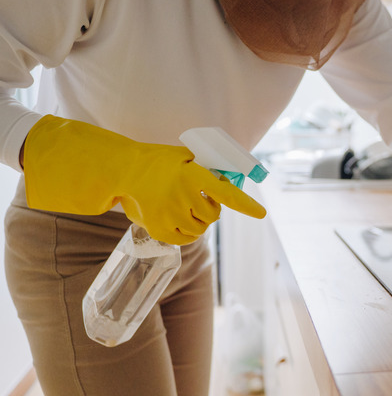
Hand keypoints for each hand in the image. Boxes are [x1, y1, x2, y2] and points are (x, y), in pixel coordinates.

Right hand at [23, 115, 265, 244]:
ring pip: (201, 229)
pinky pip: (186, 239)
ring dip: (199, 220)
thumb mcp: (187, 156)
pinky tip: (179, 219)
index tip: (261, 213)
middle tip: (197, 197)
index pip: (225, 192)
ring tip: (184, 206)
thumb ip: (210, 167)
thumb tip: (233, 179)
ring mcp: (169, 214)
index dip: (245, 204)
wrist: (126, 169)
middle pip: (213, 215)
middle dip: (210, 208)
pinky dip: (188, 233)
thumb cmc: (162, 162)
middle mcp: (182, 195)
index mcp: (192, 174)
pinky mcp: (159, 229)